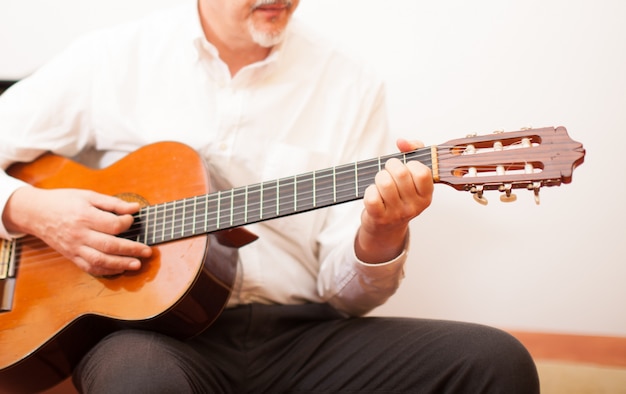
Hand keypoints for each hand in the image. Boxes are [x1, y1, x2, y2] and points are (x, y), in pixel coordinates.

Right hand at [2, 187, 151, 275]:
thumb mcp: (88, 196)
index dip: (126, 224)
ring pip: (100, 261)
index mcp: (84, 216)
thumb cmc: (63, 201)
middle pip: (109, 246)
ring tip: (137, 264)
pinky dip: (105, 271)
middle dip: (131, 250)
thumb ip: (113, 203)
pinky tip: (118, 269)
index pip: (111, 225)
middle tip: (147, 251)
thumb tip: (134, 208)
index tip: (132, 220)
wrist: (35, 213)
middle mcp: (79, 234)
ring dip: (121, 264)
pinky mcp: (71, 256)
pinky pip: (89, 268)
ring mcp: (74, 248)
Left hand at [355, 138, 433, 262]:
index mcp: (426, 196)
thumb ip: (413, 151)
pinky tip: (374, 194)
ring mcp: (397, 214)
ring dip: (379, 177)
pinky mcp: (380, 218)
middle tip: (389, 171)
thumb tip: (402, 142)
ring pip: (384, 183)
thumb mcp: (412, 176)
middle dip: (390, 166)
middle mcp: (414, 206)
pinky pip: (371, 196)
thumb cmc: (399, 194)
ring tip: (381, 182)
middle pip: (400, 173)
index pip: (422, 172)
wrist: (386, 227)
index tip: (407, 167)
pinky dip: (369, 190)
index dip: (411, 164)